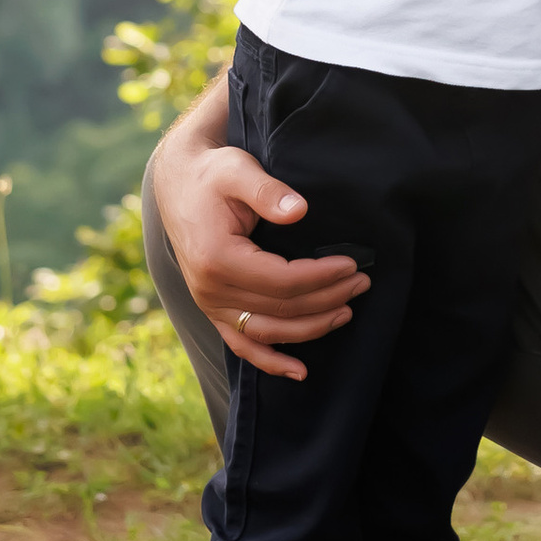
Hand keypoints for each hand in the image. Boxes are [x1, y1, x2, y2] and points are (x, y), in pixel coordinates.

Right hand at [157, 129, 370, 377]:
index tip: (352, 265)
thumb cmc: (212, 174)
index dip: (321, 277)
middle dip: (326, 299)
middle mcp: (210, 290)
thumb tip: (300, 211)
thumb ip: (267, 191)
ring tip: (346, 312)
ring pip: (267, 331)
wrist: (178, 183)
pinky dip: (271, 361)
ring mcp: (209, 304)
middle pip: (280, 308)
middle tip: (362, 284)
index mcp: (217, 258)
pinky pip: (242, 344)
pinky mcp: (212, 309)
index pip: (282, 281)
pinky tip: (300, 372)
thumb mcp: (237, 169)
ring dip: (310, 328)